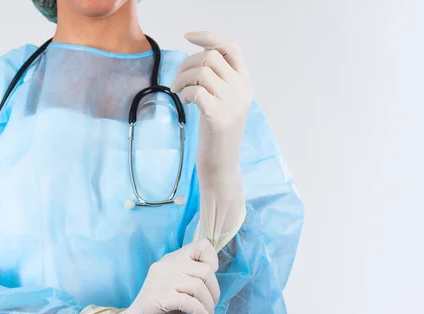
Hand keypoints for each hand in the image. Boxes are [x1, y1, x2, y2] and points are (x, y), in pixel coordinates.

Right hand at [118, 239, 219, 313]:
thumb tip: (214, 272)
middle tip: (212, 305)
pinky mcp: (157, 297)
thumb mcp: (180, 287)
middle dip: (214, 290)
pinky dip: (200, 311)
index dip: (212, 261)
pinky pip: (188, 301)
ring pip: (197, 286)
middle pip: (205, 269)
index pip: (200, 245)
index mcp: (172, 259)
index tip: (209, 281)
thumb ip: (193, 276)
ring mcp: (160, 280)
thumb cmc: (162, 309)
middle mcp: (165, 265)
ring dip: (208, 304)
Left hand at [171, 31, 252, 180]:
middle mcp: (242, 90)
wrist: (222, 167)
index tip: (187, 37)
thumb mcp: (224, 104)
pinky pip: (196, 90)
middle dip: (186, 64)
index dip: (208, 37)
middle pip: (210, 56)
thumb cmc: (216, 136)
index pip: (231, 47)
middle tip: (177, 81)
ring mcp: (232, 104)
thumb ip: (217, 81)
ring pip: (201, 71)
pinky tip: (185, 102)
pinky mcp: (218, 117)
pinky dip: (184, 93)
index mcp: (245, 84)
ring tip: (178, 92)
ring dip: (182, 78)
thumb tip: (196, 57)